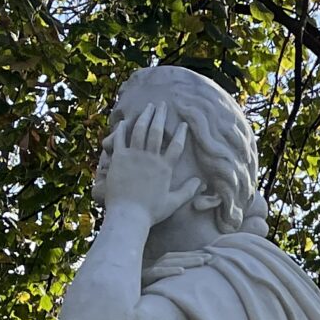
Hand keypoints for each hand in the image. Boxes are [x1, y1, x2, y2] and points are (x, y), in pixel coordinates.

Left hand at [93, 106, 201, 223]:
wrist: (129, 215)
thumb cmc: (152, 211)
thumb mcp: (173, 202)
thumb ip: (188, 190)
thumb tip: (200, 182)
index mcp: (165, 168)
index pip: (176, 145)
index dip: (180, 133)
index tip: (183, 123)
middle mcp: (150, 158)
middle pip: (156, 131)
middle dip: (160, 115)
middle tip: (162, 104)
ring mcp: (134, 156)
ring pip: (139, 130)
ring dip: (144, 116)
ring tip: (148, 107)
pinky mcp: (119, 158)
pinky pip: (120, 138)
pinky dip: (122, 128)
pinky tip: (125, 121)